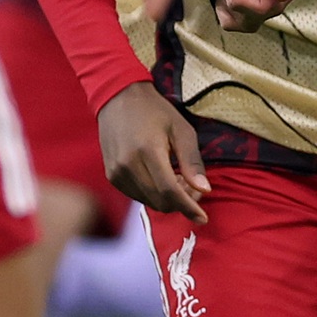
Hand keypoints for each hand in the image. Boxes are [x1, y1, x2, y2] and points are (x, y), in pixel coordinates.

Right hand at [97, 85, 209, 221]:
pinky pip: (137, 195)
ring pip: (149, 201)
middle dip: (181, 202)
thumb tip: (205, 190)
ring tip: (179, 178)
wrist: (118, 98)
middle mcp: (128, 165)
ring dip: (168, 199)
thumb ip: (192, 161)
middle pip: (159, 201)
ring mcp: (116, 172)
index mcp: (147, 151)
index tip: (203, 218)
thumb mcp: (181, 130)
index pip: (170, 191)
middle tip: (194, 187)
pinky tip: (162, 177)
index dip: (188, 207)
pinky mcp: (112, 176)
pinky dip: (153, 194)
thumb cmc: (155, 111)